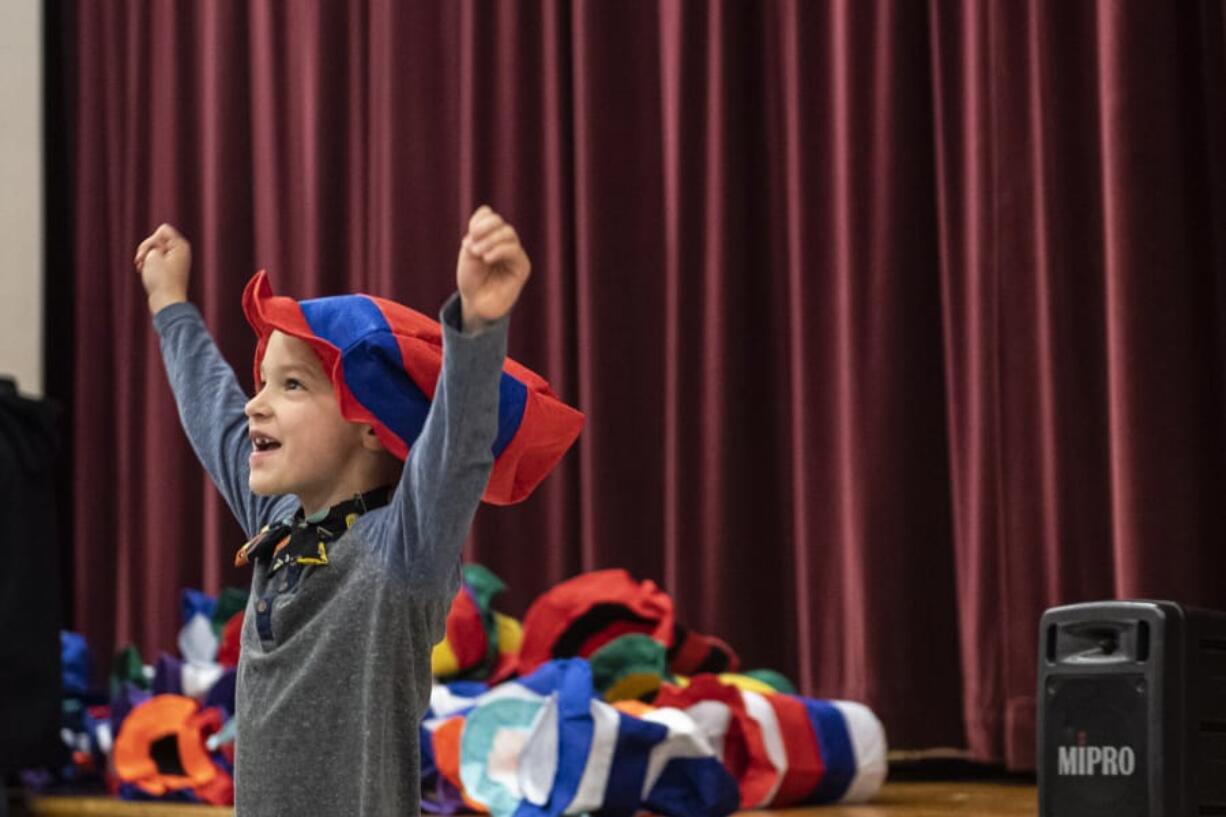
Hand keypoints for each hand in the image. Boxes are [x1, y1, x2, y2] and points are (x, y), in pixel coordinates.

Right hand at [134, 223, 191, 314]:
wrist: (166, 302)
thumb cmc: (161, 280)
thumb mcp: (153, 255)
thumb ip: (154, 244)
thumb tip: (156, 247)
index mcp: (181, 246)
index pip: (163, 230)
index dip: (153, 240)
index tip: (153, 253)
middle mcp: (180, 251)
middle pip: (156, 239)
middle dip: (146, 249)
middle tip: (141, 261)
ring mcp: (173, 260)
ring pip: (152, 250)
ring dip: (144, 257)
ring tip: (141, 268)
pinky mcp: (167, 269)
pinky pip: (153, 259)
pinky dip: (147, 264)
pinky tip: (142, 271)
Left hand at [456, 206, 530, 330]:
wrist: (477, 304)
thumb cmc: (472, 279)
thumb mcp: (468, 254)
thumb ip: (476, 239)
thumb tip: (486, 232)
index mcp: (490, 236)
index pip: (488, 215)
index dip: (478, 221)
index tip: (469, 236)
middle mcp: (504, 242)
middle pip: (499, 222)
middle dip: (484, 230)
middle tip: (472, 248)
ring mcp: (515, 254)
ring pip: (508, 233)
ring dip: (490, 241)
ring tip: (478, 254)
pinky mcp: (522, 267)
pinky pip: (514, 250)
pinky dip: (499, 250)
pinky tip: (487, 258)